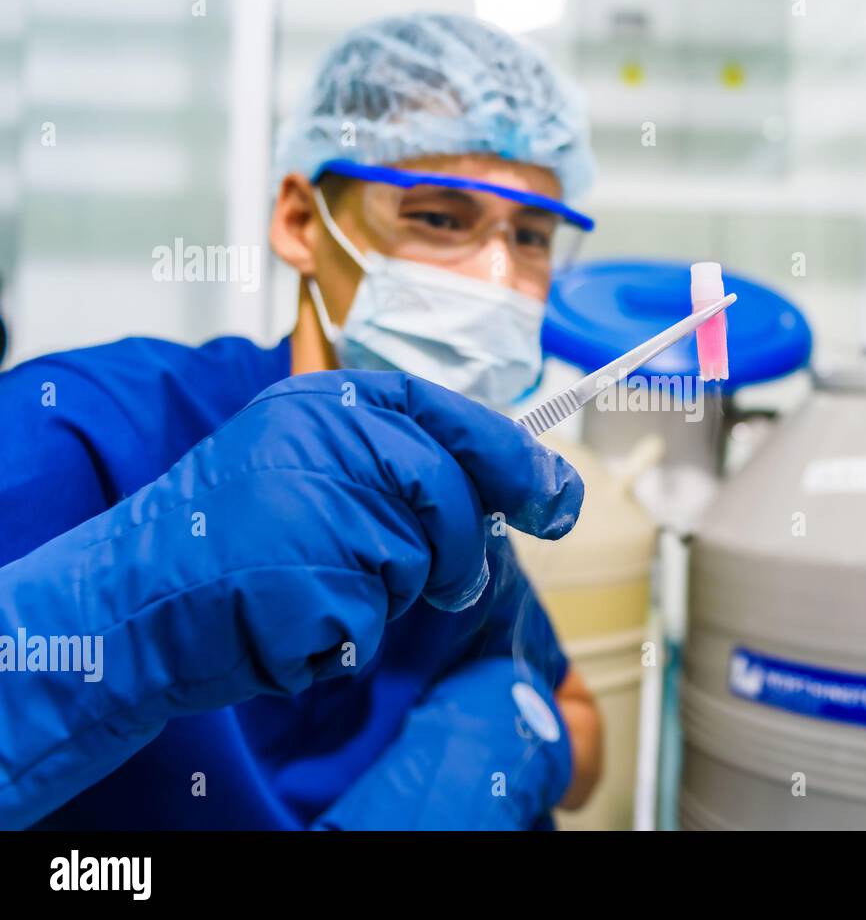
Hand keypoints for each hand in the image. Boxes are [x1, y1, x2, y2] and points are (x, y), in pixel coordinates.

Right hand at [0, 369, 582, 826]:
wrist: (131, 595)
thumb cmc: (232, 534)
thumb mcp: (312, 461)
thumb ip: (404, 462)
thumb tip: (534, 485)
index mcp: (329, 401)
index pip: (450, 414)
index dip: (513, 458)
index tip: (559, 498)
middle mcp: (328, 440)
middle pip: (449, 495)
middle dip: (456, 550)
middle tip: (445, 582)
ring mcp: (322, 507)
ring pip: (417, 564)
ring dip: (384, 596)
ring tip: (312, 581)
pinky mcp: (315, 581)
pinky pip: (374, 623)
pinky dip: (346, 638)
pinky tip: (291, 617)